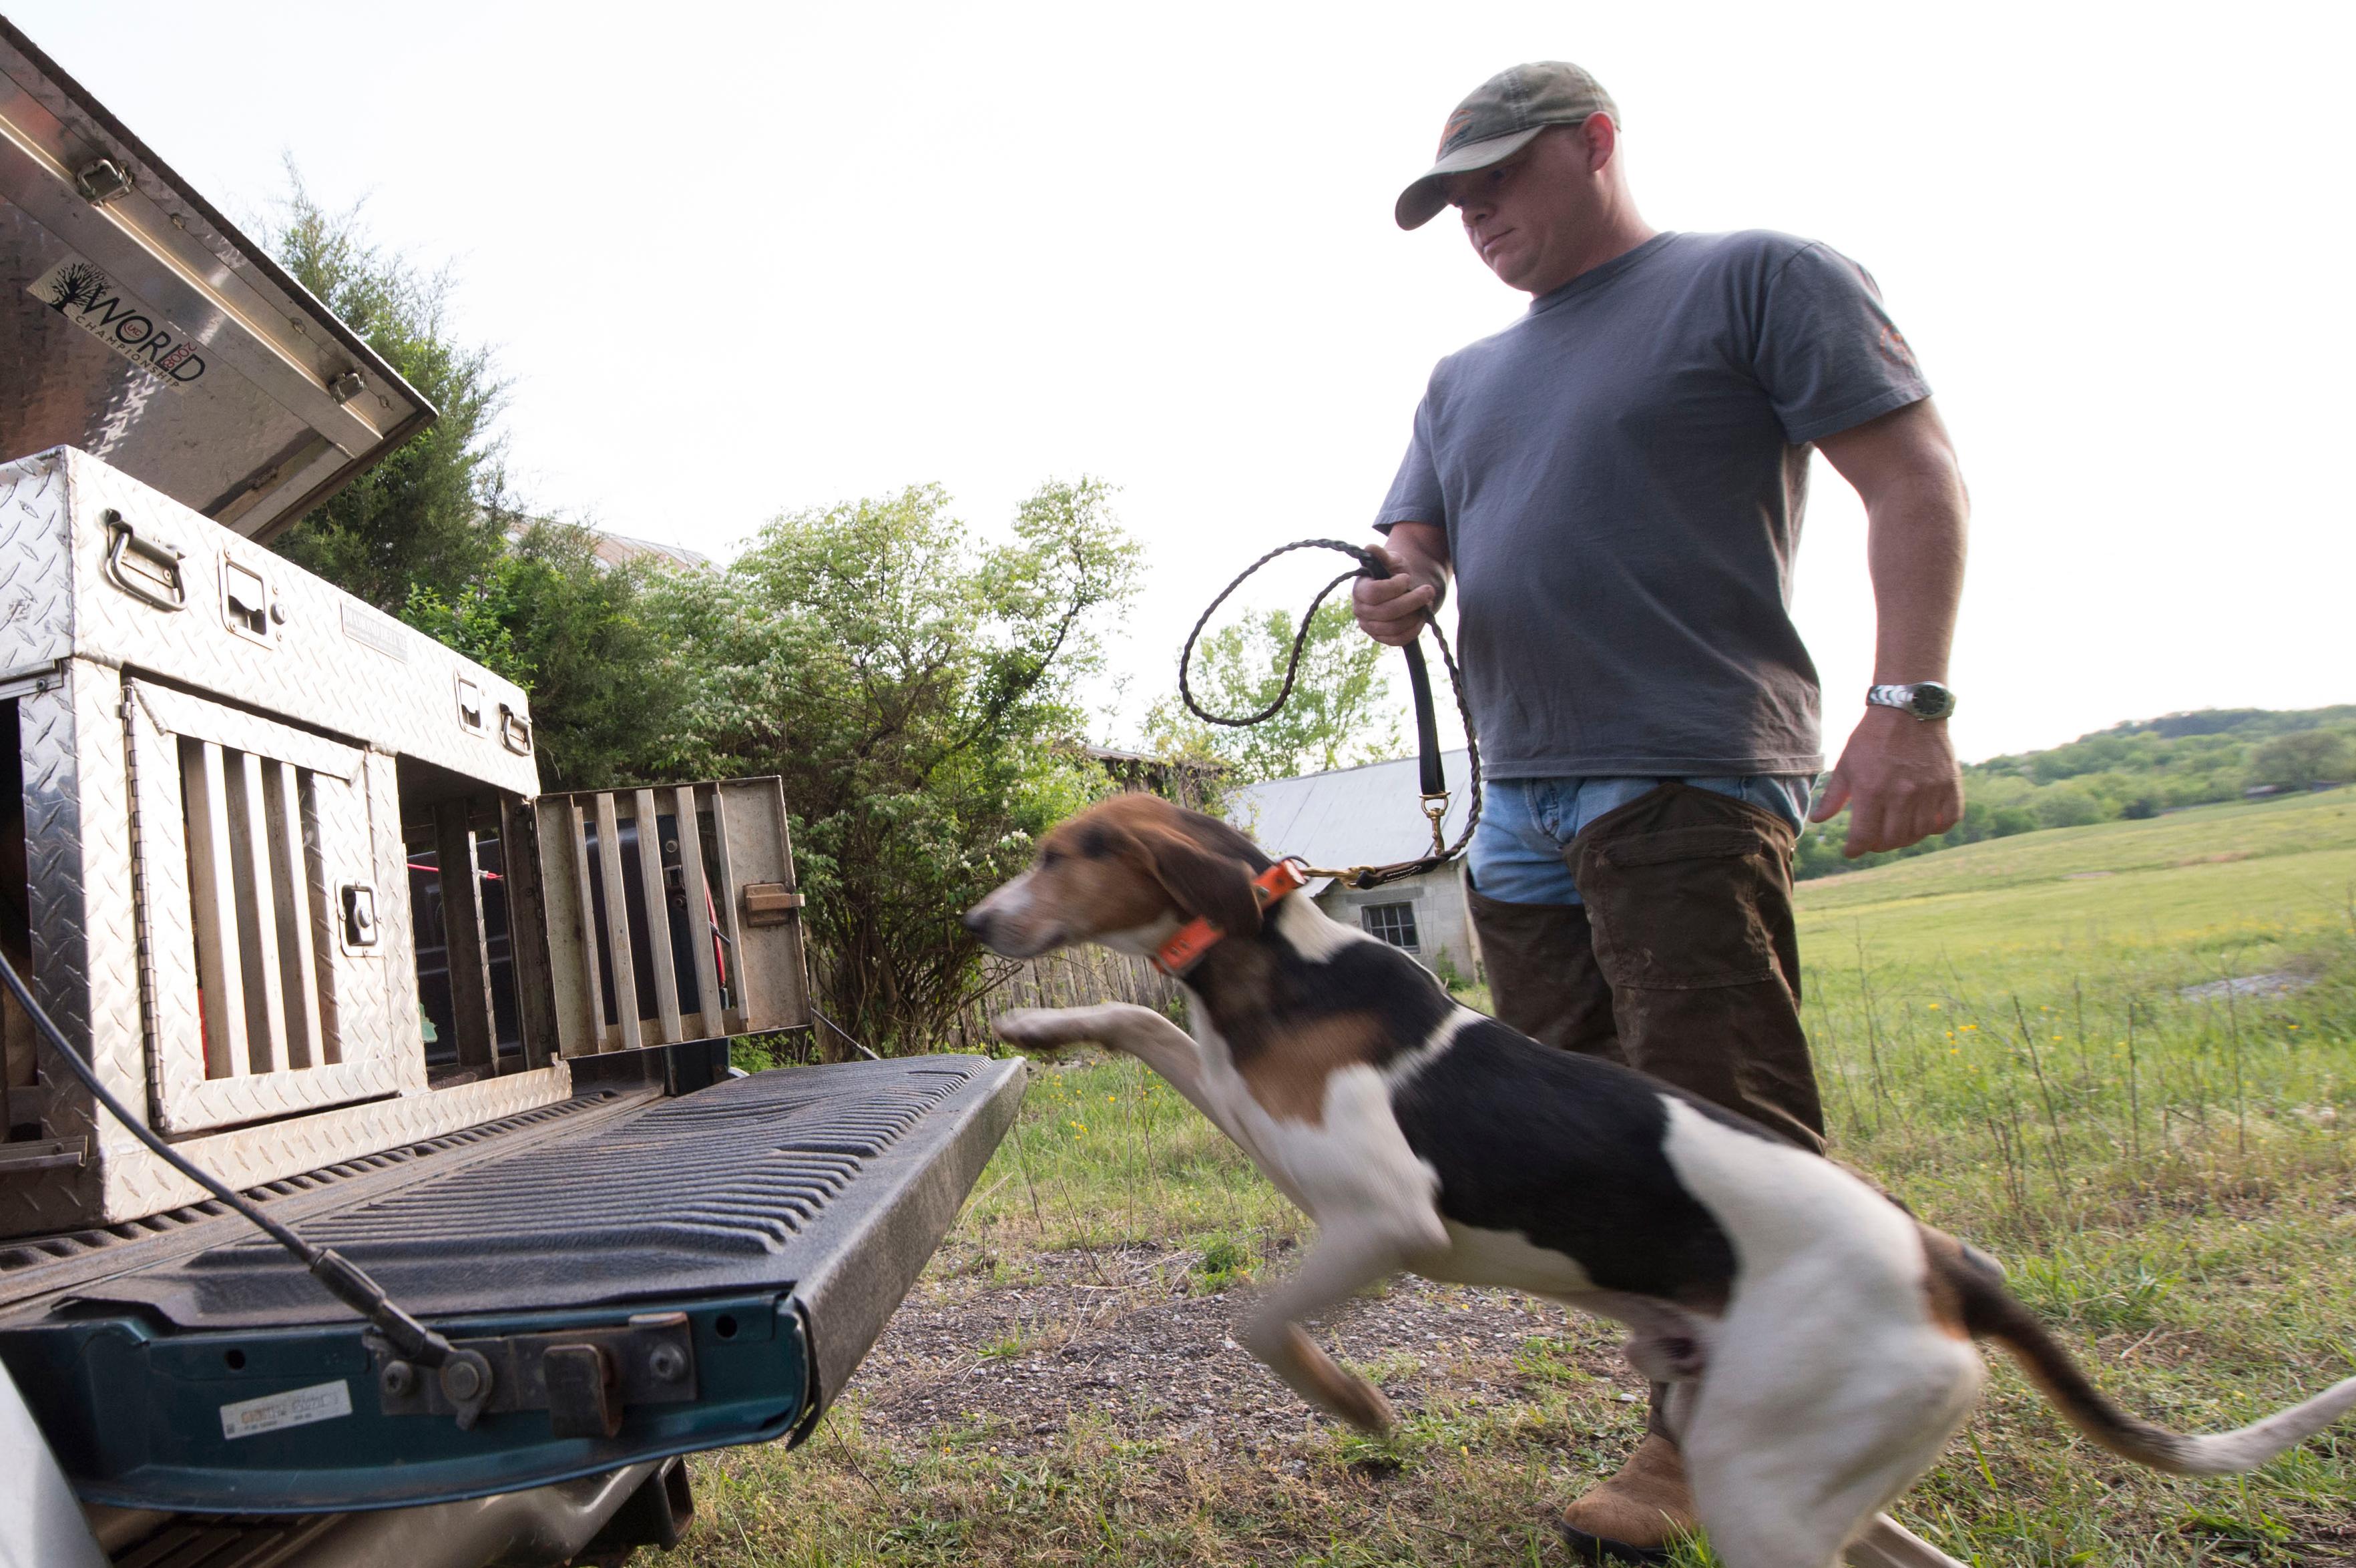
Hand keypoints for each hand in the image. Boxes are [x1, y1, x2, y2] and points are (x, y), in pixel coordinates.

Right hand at [1351, 544, 1440, 646]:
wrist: (1400, 590)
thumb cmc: (1394, 573)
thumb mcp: (1390, 560)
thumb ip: (1381, 554)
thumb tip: (1369, 547)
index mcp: (1359, 590)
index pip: (1374, 593)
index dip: (1393, 587)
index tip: (1407, 578)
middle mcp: (1360, 610)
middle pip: (1386, 612)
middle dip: (1412, 601)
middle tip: (1429, 590)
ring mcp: (1370, 627)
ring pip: (1394, 627)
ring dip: (1415, 615)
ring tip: (1427, 603)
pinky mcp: (1381, 638)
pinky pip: (1398, 640)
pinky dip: (1414, 630)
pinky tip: (1422, 617)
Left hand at [1811, 706, 1961, 856]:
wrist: (1908, 709)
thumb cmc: (1872, 737)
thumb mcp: (1846, 763)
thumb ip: (1834, 796)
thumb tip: (1818, 820)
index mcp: (1872, 790)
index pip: (1864, 837)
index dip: (1855, 849)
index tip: (1852, 850)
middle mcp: (1902, 794)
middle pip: (1891, 840)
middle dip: (1878, 845)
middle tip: (1873, 838)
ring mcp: (1929, 791)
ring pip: (1918, 834)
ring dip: (1905, 838)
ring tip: (1895, 828)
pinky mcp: (1950, 785)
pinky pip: (1947, 821)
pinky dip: (1936, 827)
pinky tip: (1923, 821)